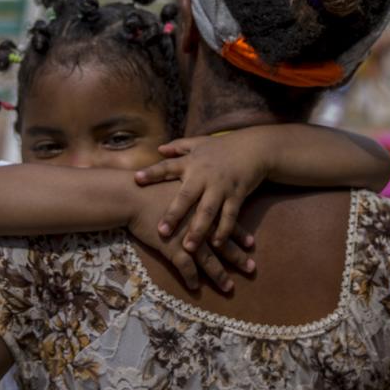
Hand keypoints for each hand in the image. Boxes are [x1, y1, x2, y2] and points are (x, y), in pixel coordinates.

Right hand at [126, 177, 253, 293]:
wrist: (132, 195)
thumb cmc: (151, 188)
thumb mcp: (177, 186)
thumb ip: (190, 194)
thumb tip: (195, 196)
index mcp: (203, 209)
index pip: (226, 223)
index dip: (239, 234)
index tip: (251, 244)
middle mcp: (200, 225)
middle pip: (223, 244)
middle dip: (238, 257)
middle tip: (251, 269)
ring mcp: (187, 238)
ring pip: (209, 260)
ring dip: (219, 275)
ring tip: (228, 287)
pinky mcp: (172, 248)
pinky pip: (186, 268)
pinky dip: (191, 278)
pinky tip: (195, 287)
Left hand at [133, 136, 272, 258]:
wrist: (253, 148)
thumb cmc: (222, 147)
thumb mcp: (199, 143)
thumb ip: (179, 147)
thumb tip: (158, 149)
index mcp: (192, 162)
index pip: (168, 167)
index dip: (152, 173)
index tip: (136, 180)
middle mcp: (204, 175)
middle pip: (186, 196)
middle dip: (174, 214)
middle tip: (161, 231)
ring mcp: (221, 186)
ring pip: (207, 211)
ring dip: (198, 230)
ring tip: (188, 247)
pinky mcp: (237, 195)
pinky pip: (229, 216)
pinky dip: (224, 230)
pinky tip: (217, 244)